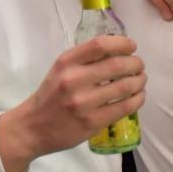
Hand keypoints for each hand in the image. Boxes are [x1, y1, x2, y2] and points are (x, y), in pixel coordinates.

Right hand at [0, 35, 145, 171]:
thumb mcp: (62, 69)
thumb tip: (120, 48)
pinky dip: (137, 99)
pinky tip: (138, 96)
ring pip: (124, 87)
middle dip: (136, 63)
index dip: (122, 43)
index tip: (132, 47)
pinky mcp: (92, 123)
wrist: (32, 128)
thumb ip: (86, 58)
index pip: (100, 45)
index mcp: (67, 62)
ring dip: (139, 81)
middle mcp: (74, 80)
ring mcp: (83, 103)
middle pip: (118, 65)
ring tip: (141, 80)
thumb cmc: (51, 94)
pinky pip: (123, 108)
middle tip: (139, 66)